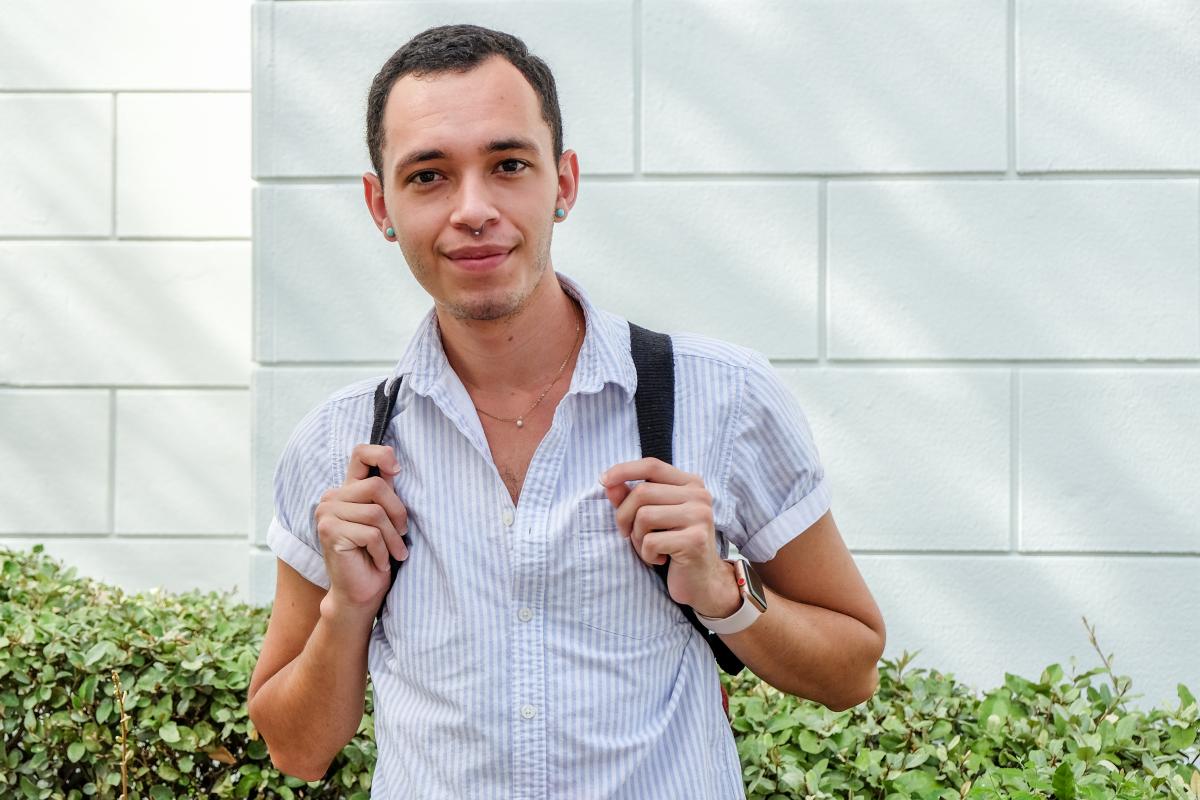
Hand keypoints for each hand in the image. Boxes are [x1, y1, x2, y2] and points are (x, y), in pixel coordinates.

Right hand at [314, 444, 409, 615]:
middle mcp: (332, 497)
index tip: (397, 470)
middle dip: (398, 513)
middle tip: (402, 535)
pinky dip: (383, 551)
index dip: (382, 454)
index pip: (361, 454)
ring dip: (393, 538)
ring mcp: (327, 514)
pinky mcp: (330, 532)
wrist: (360, 593)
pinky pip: (371, 534)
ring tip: (395, 554)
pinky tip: (380, 562)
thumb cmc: (376, 555)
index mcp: (347, 490)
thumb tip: (395, 466)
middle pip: (377, 486)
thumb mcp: (385, 519)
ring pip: (376, 512)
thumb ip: (386, 493)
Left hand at [598, 458, 739, 618]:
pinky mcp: (695, 540)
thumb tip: (608, 482)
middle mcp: (699, 496)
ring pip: (644, 516)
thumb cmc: (674, 546)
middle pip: (642, 492)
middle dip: (624, 516)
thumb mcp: (652, 517)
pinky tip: (661, 560)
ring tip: (649, 549)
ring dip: (637, 539)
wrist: (703, 582)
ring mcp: (700, 516)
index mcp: (691, 483)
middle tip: (628, 535)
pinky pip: (651, 542)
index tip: (603, 481)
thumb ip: (631, 497)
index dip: (624, 470)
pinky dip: (647, 555)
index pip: (651, 465)